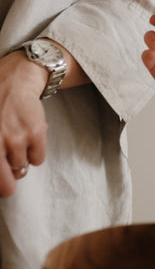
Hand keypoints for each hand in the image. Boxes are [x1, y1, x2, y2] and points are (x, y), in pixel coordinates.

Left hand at [0, 51, 48, 196]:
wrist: (12, 81)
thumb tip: (2, 177)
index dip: (0, 186)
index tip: (3, 187)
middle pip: (6, 183)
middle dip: (9, 184)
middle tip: (10, 181)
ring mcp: (16, 139)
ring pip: (23, 168)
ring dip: (21, 160)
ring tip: (17, 143)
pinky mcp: (35, 134)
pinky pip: (38, 159)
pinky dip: (35, 153)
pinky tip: (29, 138)